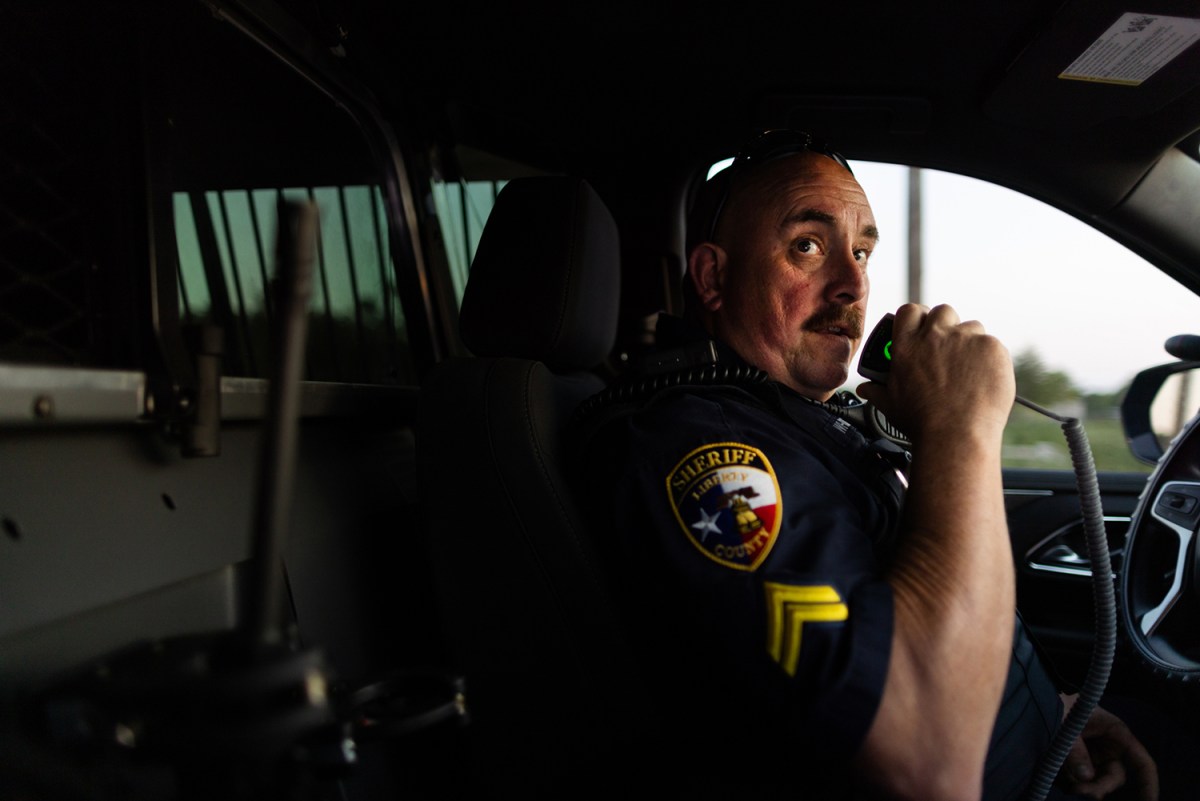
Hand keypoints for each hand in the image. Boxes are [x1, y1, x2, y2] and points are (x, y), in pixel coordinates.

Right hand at [857, 303, 1013, 442]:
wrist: (956, 435)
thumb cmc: (922, 422)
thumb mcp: (890, 404)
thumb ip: (876, 391)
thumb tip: (865, 388)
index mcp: (907, 345)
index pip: (910, 311)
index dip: (918, 317)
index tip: (922, 328)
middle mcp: (935, 336)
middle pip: (943, 311)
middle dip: (946, 325)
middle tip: (947, 348)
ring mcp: (966, 339)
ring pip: (972, 327)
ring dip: (970, 342)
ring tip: (968, 369)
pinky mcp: (992, 348)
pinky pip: (992, 345)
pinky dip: (989, 358)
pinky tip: (983, 379)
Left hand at [1058, 697, 1158, 799]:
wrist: (1039, 699)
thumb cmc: (1058, 704)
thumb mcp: (1066, 724)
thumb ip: (1076, 750)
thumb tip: (1086, 777)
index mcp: (1117, 734)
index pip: (1142, 764)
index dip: (1149, 785)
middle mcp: (1108, 748)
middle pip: (1114, 778)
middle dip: (1097, 787)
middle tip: (1076, 790)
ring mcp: (1093, 757)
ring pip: (1094, 782)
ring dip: (1079, 785)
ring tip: (1059, 776)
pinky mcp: (1076, 763)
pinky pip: (1077, 780)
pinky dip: (1067, 781)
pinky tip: (1054, 775)